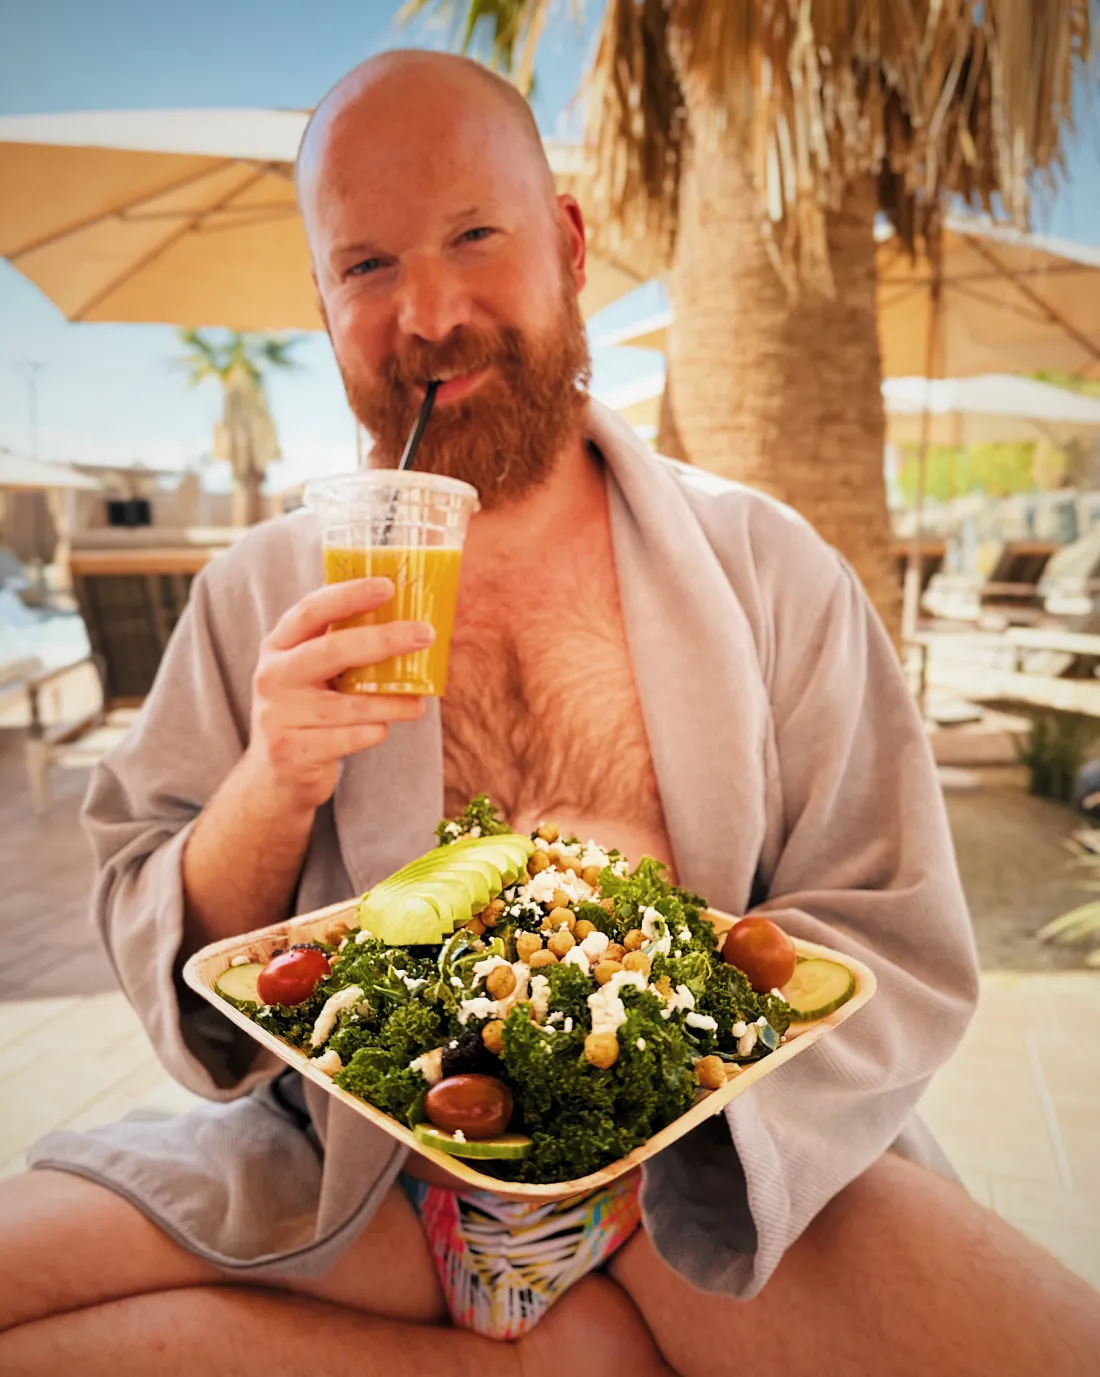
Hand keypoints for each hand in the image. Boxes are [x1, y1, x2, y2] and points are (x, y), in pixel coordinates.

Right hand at [242, 576, 432, 814]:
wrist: (274, 776)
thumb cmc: (307, 712)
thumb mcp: (310, 673)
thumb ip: (339, 647)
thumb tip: (405, 619)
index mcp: (278, 646)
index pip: (311, 610)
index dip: (349, 595)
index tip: (388, 585)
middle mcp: (273, 676)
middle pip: (332, 650)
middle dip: (384, 640)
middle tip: (425, 635)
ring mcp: (278, 715)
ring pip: (349, 704)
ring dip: (393, 701)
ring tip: (419, 702)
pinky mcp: (292, 751)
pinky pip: (349, 738)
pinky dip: (374, 732)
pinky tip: (382, 729)